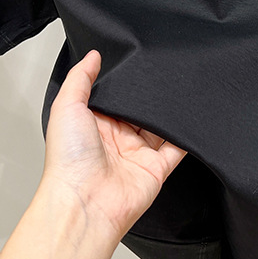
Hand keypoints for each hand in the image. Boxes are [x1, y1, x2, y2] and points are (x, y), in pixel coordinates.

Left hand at [39, 49, 186, 240]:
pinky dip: (187, 136)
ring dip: (168, 113)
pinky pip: (177, 149)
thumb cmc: (68, 161)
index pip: (113, 97)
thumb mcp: (66, 106)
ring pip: (160, 127)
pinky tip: (191, 119)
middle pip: (139, 110)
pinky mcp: (156, 168)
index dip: (123, 83)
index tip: (136, 63)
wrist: (85, 202)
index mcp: (93, 124)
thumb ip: (80, 78)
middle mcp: (115, 139)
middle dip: (149, 96)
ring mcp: (137, 154)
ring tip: (178, 90)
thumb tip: (93, 56)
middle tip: (161, 74)